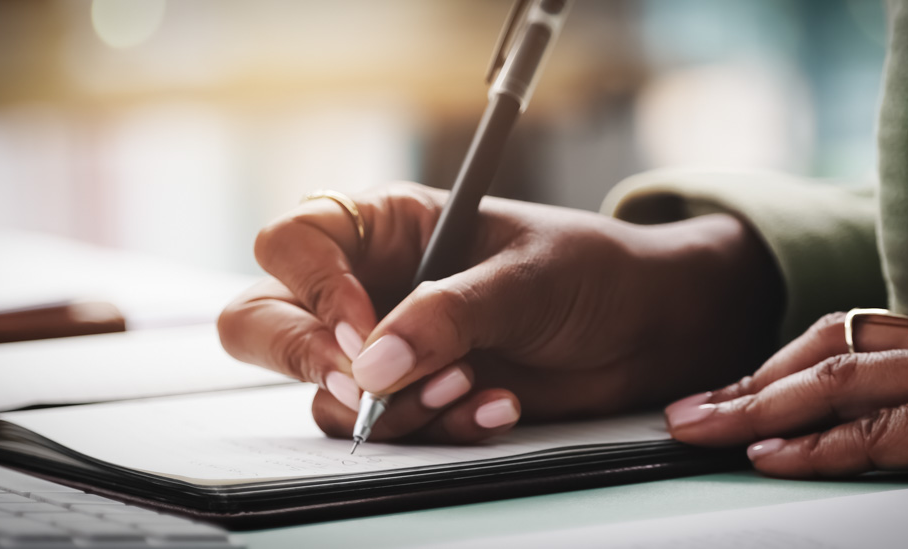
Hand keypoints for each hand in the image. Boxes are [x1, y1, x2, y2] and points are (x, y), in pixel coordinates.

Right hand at [219, 182, 781, 443]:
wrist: (645, 331)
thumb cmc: (591, 273)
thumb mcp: (523, 279)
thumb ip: (446, 315)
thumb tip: (371, 364)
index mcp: (388, 224)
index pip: (293, 241)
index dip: (311, 287)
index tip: (361, 330)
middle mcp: (370, 284)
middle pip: (262, 319)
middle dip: (303, 356)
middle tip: (364, 380)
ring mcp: (386, 348)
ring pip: (320, 390)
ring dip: (393, 403)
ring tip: (473, 384)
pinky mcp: (414, 399)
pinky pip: (381, 429)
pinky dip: (433, 428)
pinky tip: (494, 407)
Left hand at [665, 312, 907, 477]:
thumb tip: (867, 433)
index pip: (843, 340)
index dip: (775, 367)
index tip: (720, 395)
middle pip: (824, 354)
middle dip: (747, 386)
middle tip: (685, 414)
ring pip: (835, 382)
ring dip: (758, 406)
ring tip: (702, 429)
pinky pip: (875, 433)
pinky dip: (816, 446)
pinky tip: (768, 456)